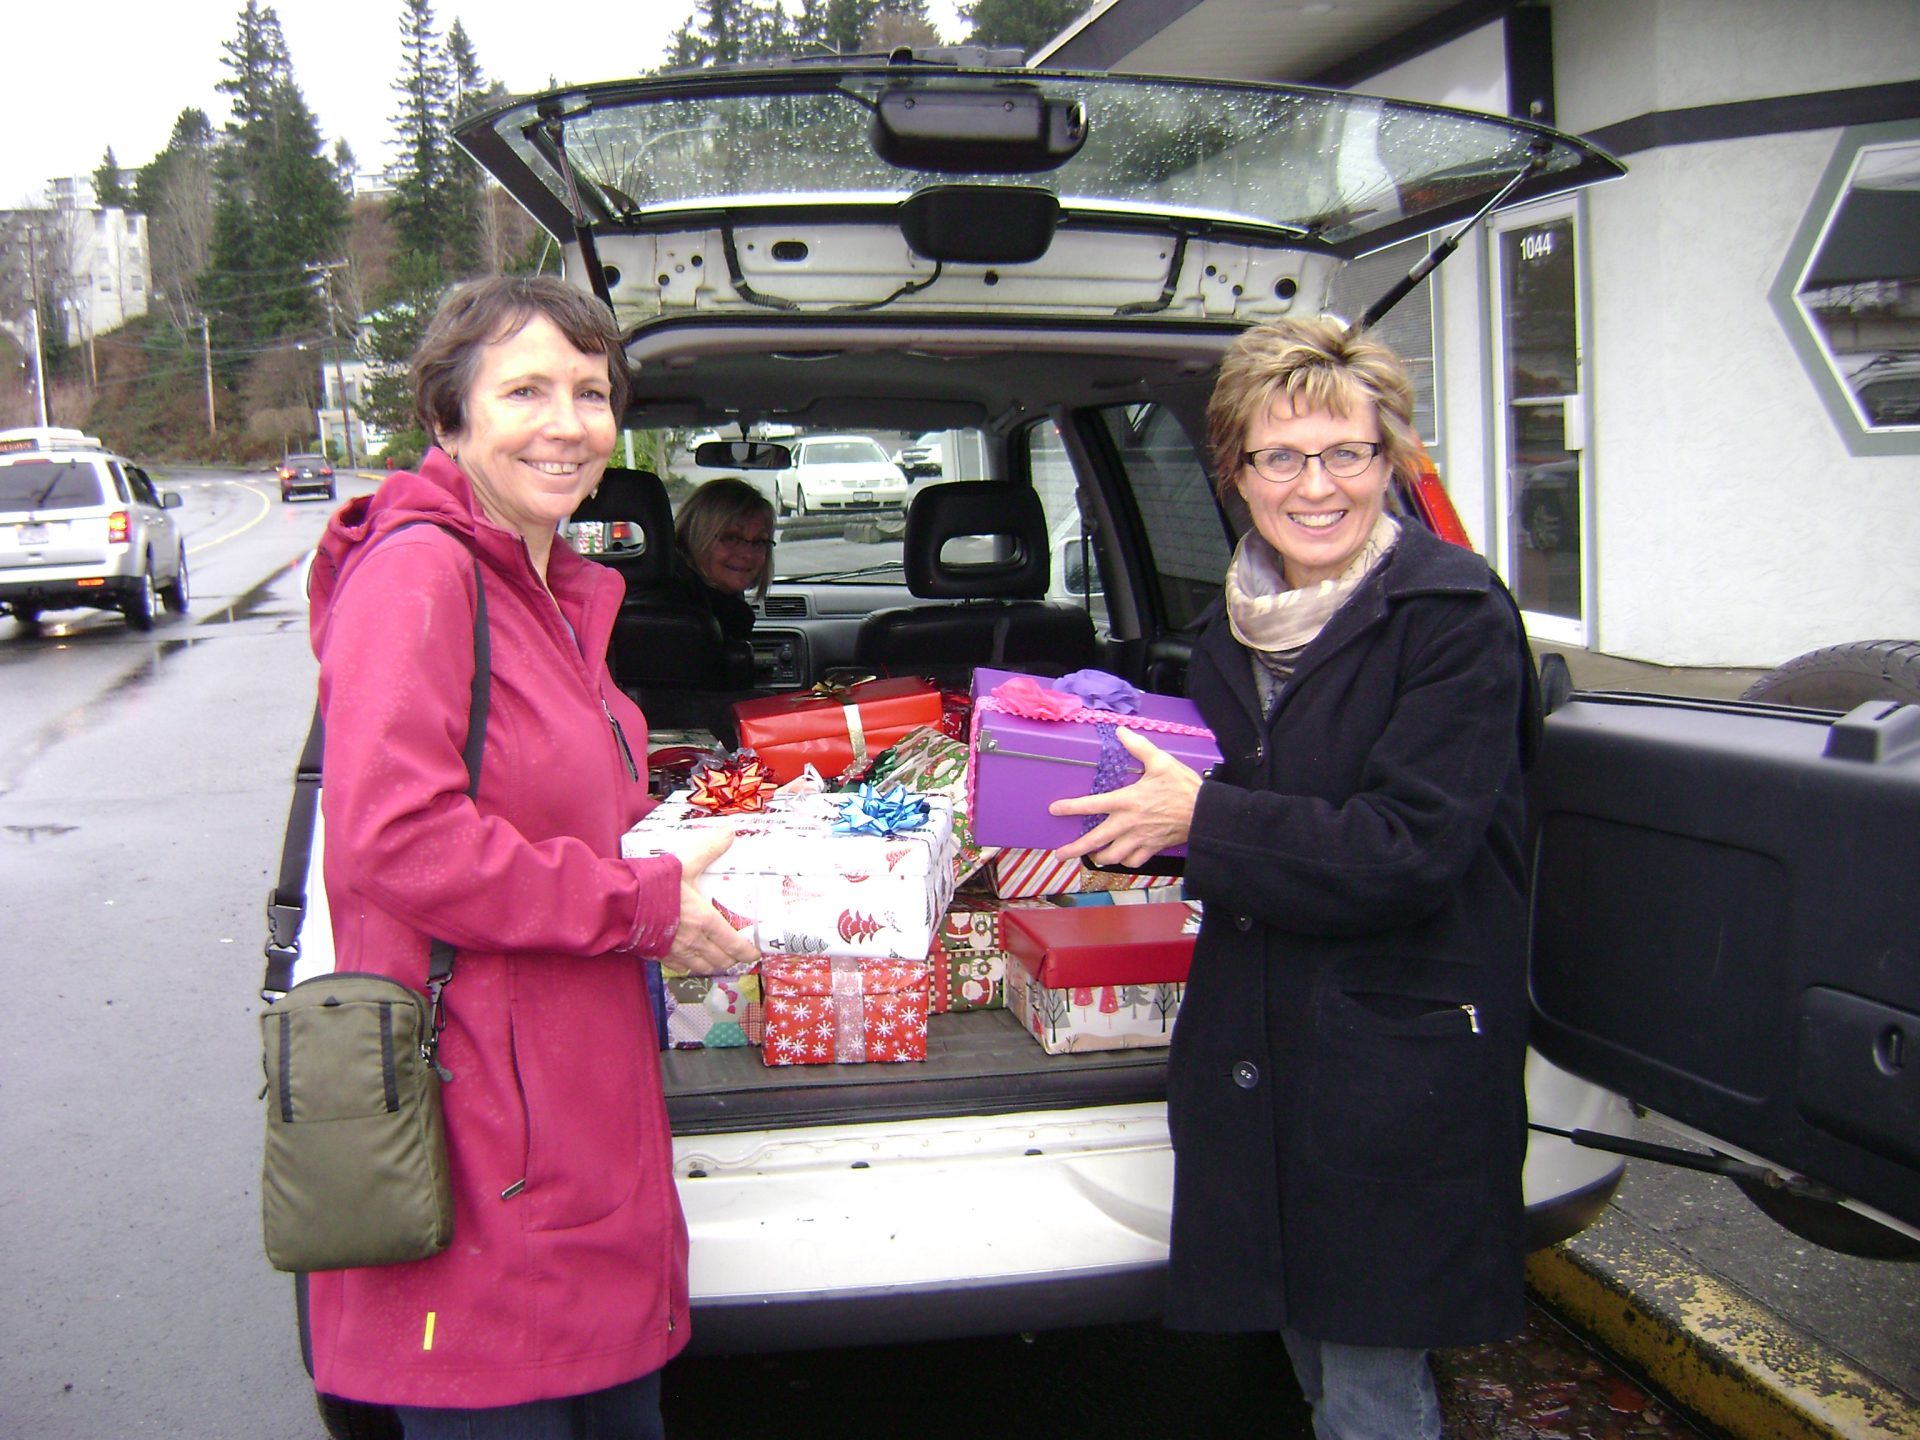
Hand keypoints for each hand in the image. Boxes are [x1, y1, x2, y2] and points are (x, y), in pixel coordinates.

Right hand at [663, 828, 759, 974]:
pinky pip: (680, 967)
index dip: (747, 952)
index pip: (734, 945)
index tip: (754, 953)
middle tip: (737, 952)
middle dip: (732, 958)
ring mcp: (675, 951)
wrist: (619, 902)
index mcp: (705, 921)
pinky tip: (690, 957)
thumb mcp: (685, 864)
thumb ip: (708, 850)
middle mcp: (693, 941)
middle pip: (721, 960)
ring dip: (713, 963)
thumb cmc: (653, 885)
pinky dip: (690, 965)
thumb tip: (729, 833)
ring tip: (717, 956)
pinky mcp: (658, 954)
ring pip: (702, 967)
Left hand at [1047, 726, 1200, 867]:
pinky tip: (1121, 857)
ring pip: (1112, 856)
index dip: (1070, 807)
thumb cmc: (1183, 787)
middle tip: (1059, 854)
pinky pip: (1133, 861)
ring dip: (1099, 857)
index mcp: (1127, 800)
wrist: (1205, 813)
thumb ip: (1139, 747)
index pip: (1092, 805)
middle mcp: (1129, 823)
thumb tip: (1121, 731)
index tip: (1054, 809)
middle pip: (1095, 840)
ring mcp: (1140, 838)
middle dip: (1074, 849)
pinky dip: (1124, 861)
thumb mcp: (1161, 761)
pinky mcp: (1152, 848)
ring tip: (1091, 856)